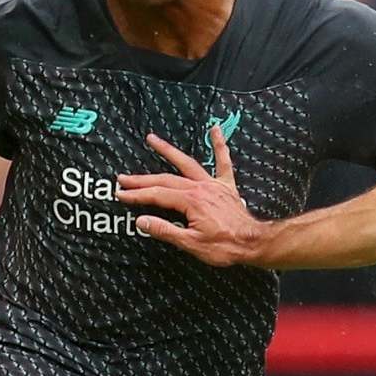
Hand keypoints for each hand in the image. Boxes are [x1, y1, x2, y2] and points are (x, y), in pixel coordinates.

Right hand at [117, 128, 261, 265]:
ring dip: (168, 151)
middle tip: (123, 178)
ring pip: (187, 163)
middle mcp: (200, 188)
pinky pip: (223, 162)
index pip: (157, 195)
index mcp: (190, 201)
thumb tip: (141, 221)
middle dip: (143, 179)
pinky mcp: (226, 186)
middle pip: (166, 179)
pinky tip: (215, 129)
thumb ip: (165, 230)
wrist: (253, 243)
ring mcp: (213, 184)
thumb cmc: (225, 246)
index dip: (137, 195)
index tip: (121, 194)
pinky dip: (219, 145)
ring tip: (152, 139)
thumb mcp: (191, 243)